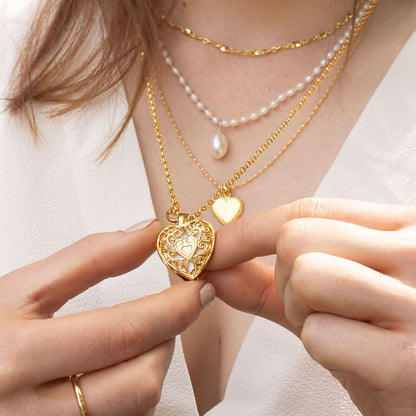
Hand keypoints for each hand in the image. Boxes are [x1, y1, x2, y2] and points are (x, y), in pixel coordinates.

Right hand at [0, 219, 214, 415]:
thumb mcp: (22, 288)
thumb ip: (88, 258)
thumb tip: (147, 233)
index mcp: (18, 351)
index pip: (120, 332)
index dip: (172, 308)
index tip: (199, 286)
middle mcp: (29, 406)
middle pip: (137, 381)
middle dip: (170, 337)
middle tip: (179, 306)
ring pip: (133, 409)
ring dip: (153, 366)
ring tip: (144, 337)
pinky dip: (133, 394)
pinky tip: (119, 369)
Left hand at [207, 198, 415, 415]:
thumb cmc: (378, 339)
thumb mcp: (332, 298)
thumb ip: (271, 279)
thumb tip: (215, 265)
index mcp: (400, 229)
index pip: (306, 210)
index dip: (249, 230)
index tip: (215, 250)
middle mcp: (415, 253)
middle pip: (295, 239)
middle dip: (285, 279)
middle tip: (315, 306)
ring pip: (305, 277)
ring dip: (302, 311)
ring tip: (340, 329)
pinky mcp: (408, 358)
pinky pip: (319, 334)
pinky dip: (321, 349)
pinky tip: (357, 359)